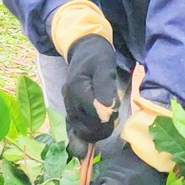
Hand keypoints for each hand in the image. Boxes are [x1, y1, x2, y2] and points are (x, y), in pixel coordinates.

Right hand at [60, 33, 120, 147]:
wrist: (84, 49)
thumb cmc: (97, 56)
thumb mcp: (105, 65)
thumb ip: (106, 87)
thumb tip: (107, 110)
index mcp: (77, 88)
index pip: (94, 114)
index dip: (108, 117)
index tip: (117, 111)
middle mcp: (69, 98)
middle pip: (86, 126)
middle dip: (103, 127)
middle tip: (114, 117)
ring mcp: (68, 104)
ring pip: (81, 130)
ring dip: (96, 131)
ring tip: (108, 122)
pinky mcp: (69, 108)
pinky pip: (76, 127)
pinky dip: (86, 133)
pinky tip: (93, 134)